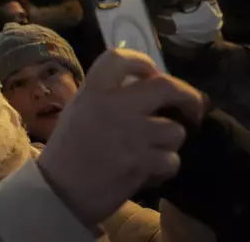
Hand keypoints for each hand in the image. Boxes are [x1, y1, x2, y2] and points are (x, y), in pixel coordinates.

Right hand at [37, 49, 204, 228]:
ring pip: (175, 131)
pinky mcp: (142, 163)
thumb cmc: (67, 150)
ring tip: (152, 150)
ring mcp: (131, 135)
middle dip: (186, 96)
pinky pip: (171, 161)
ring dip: (168, 142)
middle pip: (167, 86)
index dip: (142, 62)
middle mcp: (114, 106)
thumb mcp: (78, 109)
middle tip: (190, 107)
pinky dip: (162, 168)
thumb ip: (106, 94)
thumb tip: (143, 85)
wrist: (59, 191)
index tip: (150, 74)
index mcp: (93, 90)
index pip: (121, 58)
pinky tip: (146, 171)